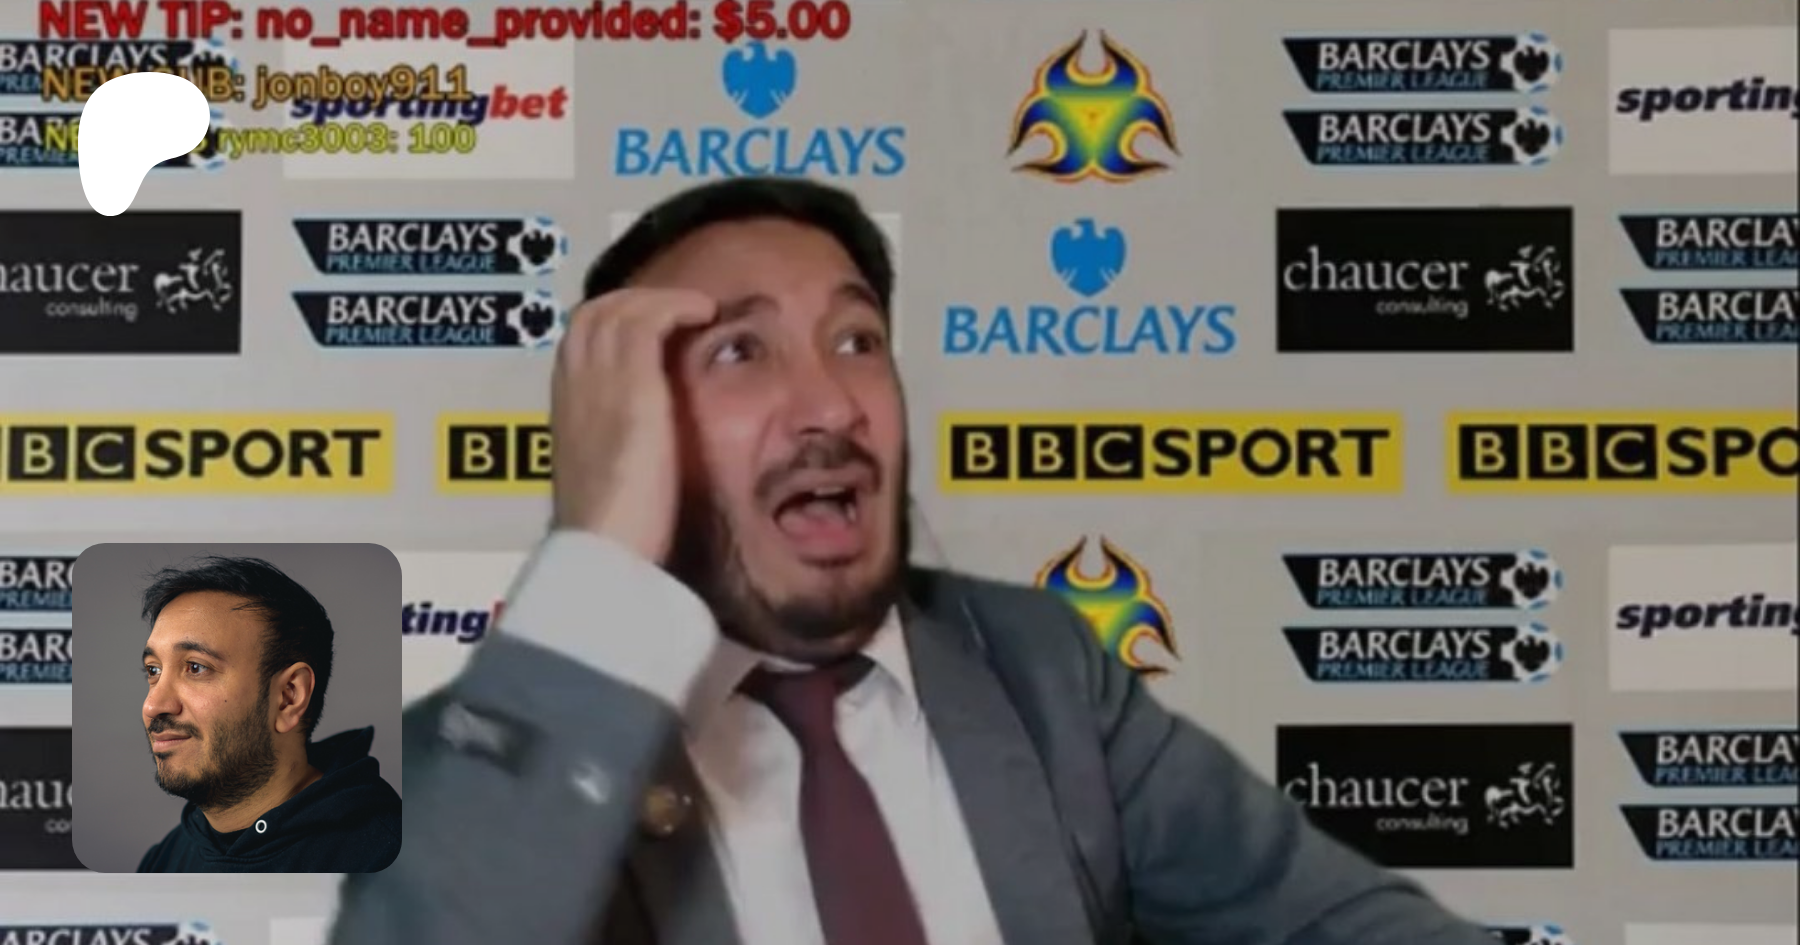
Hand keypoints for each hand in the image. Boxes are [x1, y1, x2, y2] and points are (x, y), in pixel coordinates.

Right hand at [550, 287, 717, 563]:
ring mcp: (597, 379)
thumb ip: (621, 452)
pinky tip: (704, 313)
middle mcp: (573, 385)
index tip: (656, 328)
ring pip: (617, 308)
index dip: (616, 326)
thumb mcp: (609, 479)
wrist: (606, 546)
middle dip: (637, 302)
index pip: (579, 344)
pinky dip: (676, 305)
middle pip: (593, 314)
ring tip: (699, 308)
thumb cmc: (616, 532)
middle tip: (680, 310)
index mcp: (566, 409)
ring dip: (661, 299)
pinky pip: (648, 318)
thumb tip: (647, 454)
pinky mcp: (631, 382)